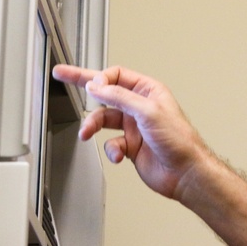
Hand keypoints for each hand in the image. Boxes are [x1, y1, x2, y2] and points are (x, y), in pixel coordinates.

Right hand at [52, 64, 210, 200]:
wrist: (184, 171)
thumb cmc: (178, 139)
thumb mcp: (148, 111)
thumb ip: (120, 97)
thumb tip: (97, 85)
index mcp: (148, 91)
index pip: (117, 75)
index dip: (101, 79)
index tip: (90, 86)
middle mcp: (139, 106)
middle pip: (105, 92)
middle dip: (83, 84)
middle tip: (62, 74)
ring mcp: (133, 126)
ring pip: (103, 119)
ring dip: (93, 126)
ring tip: (86, 134)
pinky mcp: (130, 145)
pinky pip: (110, 143)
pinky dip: (111, 150)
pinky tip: (118, 155)